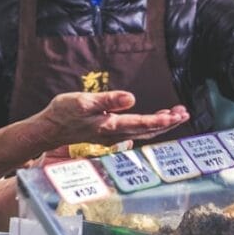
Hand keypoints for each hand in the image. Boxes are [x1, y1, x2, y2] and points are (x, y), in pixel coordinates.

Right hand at [32, 91, 188, 149]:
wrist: (48, 130)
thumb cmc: (63, 113)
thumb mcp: (83, 102)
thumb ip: (108, 100)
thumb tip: (131, 98)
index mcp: (110, 125)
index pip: (141, 124)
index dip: (161, 120)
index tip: (177, 115)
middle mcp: (114, 134)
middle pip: (147, 131)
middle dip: (167, 123)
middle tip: (185, 113)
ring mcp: (112, 136)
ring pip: (143, 132)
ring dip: (160, 124)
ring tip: (176, 114)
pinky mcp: (109, 133)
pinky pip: (135, 131)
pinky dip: (149, 125)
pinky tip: (155, 119)